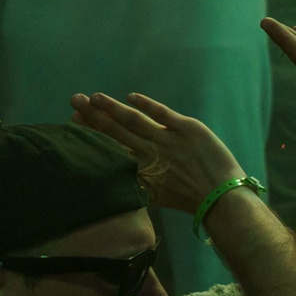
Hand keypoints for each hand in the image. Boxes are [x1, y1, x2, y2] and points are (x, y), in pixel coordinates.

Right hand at [67, 89, 245, 215]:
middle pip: (115, 130)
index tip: (74, 120)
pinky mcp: (187, 129)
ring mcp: (167, 139)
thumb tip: (119, 173)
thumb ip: (137, 181)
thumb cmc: (190, 197)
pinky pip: (162, 113)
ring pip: (133, 120)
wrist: (221, 196)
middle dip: (93, 115)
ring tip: (93, 98)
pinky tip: (130, 97)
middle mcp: (149, 152)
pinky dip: (146, 104)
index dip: (92, 132)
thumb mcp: (156, 195)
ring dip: (111, 108)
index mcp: (140, 169)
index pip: (110, 146)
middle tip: (74, 101)